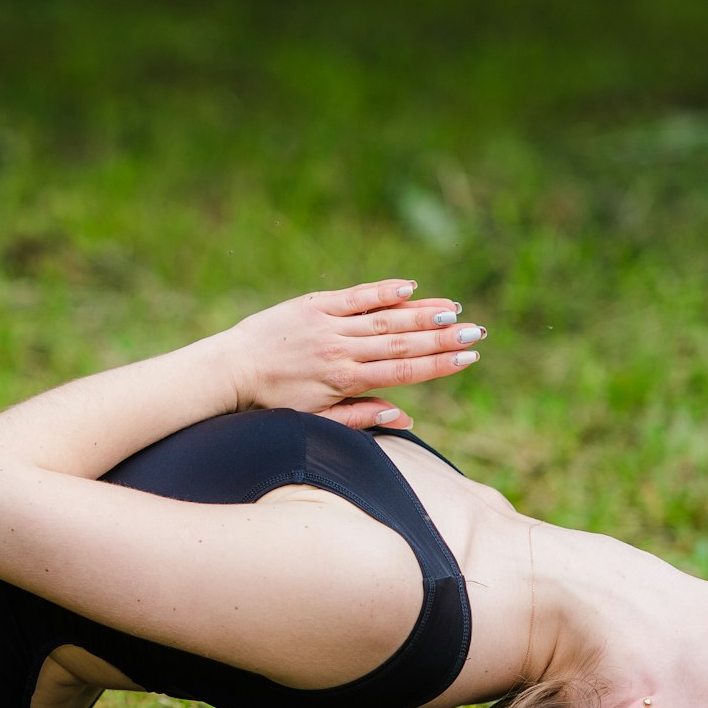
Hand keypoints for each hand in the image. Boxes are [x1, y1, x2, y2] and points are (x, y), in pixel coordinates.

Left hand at [216, 279, 484, 428]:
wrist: (230, 372)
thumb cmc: (272, 403)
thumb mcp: (316, 419)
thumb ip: (361, 417)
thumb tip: (406, 416)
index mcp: (345, 381)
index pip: (403, 371)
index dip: (439, 364)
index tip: (469, 358)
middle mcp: (341, 351)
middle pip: (402, 343)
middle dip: (443, 338)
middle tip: (477, 331)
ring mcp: (328, 325)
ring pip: (384, 319)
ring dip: (422, 314)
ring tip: (455, 310)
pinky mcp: (313, 306)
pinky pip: (355, 297)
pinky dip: (383, 291)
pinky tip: (410, 287)